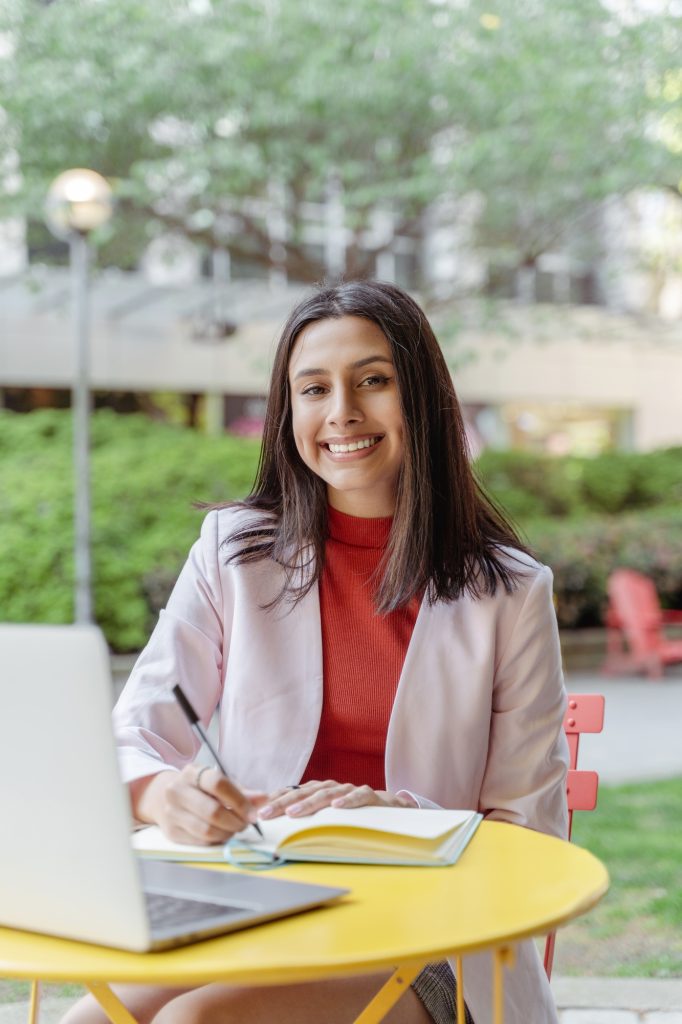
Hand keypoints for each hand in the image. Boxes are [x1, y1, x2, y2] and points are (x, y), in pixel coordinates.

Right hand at [132, 765, 267, 844]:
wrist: (164, 797)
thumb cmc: (199, 789)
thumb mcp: (219, 783)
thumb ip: (241, 791)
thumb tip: (264, 799)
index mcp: (192, 772)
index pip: (217, 784)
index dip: (239, 800)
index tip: (253, 813)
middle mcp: (177, 791)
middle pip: (212, 811)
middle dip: (235, 821)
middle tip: (246, 824)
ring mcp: (171, 813)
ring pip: (206, 830)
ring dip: (228, 833)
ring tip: (235, 828)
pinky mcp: (171, 832)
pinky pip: (200, 842)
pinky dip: (217, 840)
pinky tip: (222, 834)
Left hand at [259, 779, 417, 818]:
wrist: (391, 811)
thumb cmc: (353, 816)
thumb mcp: (327, 819)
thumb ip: (306, 820)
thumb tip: (276, 831)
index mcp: (318, 792)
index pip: (292, 792)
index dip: (274, 801)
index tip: (256, 813)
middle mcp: (331, 788)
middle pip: (303, 792)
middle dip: (282, 803)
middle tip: (266, 813)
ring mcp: (350, 790)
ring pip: (327, 793)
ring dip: (309, 802)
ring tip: (293, 812)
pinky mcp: (371, 796)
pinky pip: (359, 795)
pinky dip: (349, 800)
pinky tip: (338, 806)